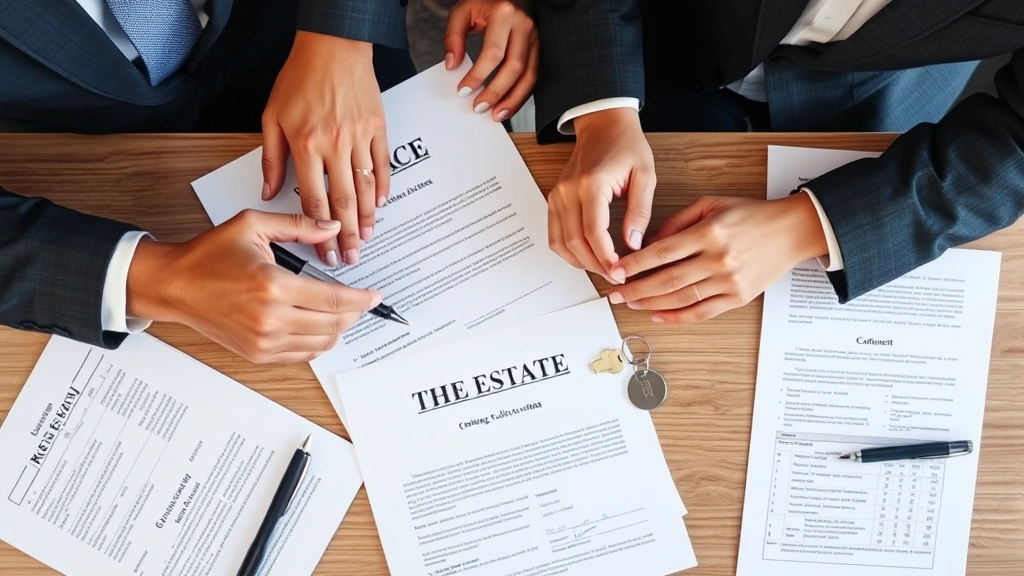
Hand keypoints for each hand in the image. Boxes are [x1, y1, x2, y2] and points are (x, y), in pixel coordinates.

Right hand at [125, 210, 381, 362]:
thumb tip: (332, 227)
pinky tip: (320, 326)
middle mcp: (270, 319)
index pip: (334, 299)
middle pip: (333, 324)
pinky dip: (317, 342)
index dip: (361, 299)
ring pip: (321, 343)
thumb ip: (298, 225)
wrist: (174, 285)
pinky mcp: (257, 354)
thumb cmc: (208, 255)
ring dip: (338, 328)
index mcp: (273, 286)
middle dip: (355, 313)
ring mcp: (263, 341)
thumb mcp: (253, 226)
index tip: (375, 295)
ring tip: (342, 312)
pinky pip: (302, 355)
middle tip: (362, 302)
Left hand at [262, 32, 387, 266]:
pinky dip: (383, 188)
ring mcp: (360, 137)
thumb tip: (270, 192)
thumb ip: (272, 159)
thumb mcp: (272, 117)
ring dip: (367, 218)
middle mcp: (335, 145)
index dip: (320, 233)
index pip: (315, 201)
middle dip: (348, 236)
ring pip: (366, 187)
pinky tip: (381, 206)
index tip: (325, 253)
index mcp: (306, 145)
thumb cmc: (300, 78)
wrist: (332, 47)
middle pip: (343, 202)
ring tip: (368, 239)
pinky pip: (382, 165)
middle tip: (351, 259)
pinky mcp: (378, 128)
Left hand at [445, 0, 537, 121]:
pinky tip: (508, 105)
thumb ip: (453, 37)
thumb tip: (452, 65)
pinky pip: (533, 75)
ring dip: (513, 99)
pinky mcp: (538, 48)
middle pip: (514, 67)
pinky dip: (521, 94)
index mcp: (505, 14)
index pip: (493, 53)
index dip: (479, 75)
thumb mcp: (462, 11)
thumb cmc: (485, 1)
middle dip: (496, 92)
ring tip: (497, 115)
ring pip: (529, 75)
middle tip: (479, 107)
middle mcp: (524, 26)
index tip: (463, 90)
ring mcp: (535, 38)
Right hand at [547, 107, 655, 277]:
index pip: (593, 232)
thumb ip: (639, 212)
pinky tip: (588, 256)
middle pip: (574, 242)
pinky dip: (568, 251)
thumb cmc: (626, 146)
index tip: (621, 271)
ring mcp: (557, 196)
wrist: (603, 125)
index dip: (606, 258)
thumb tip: (633, 245)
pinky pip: (555, 235)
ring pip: (560, 243)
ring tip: (603, 269)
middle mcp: (568, 191)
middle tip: (616, 276)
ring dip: (580, 262)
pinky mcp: (554, 200)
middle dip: (595, 265)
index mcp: (591, 184)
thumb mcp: (645, 176)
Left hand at [606, 193, 828, 322]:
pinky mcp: (738, 297)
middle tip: (615, 293)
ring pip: (681, 299)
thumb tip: (649, 243)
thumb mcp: (711, 204)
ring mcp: (729, 281)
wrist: (792, 231)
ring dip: (651, 304)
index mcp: (710, 233)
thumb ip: (678, 222)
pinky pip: (702, 312)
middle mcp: (719, 259)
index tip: (617, 270)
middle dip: (635, 289)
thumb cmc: (752, 215)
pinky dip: (677, 317)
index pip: (662, 252)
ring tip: (631, 303)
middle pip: (667, 280)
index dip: (635, 264)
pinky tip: (658, 315)